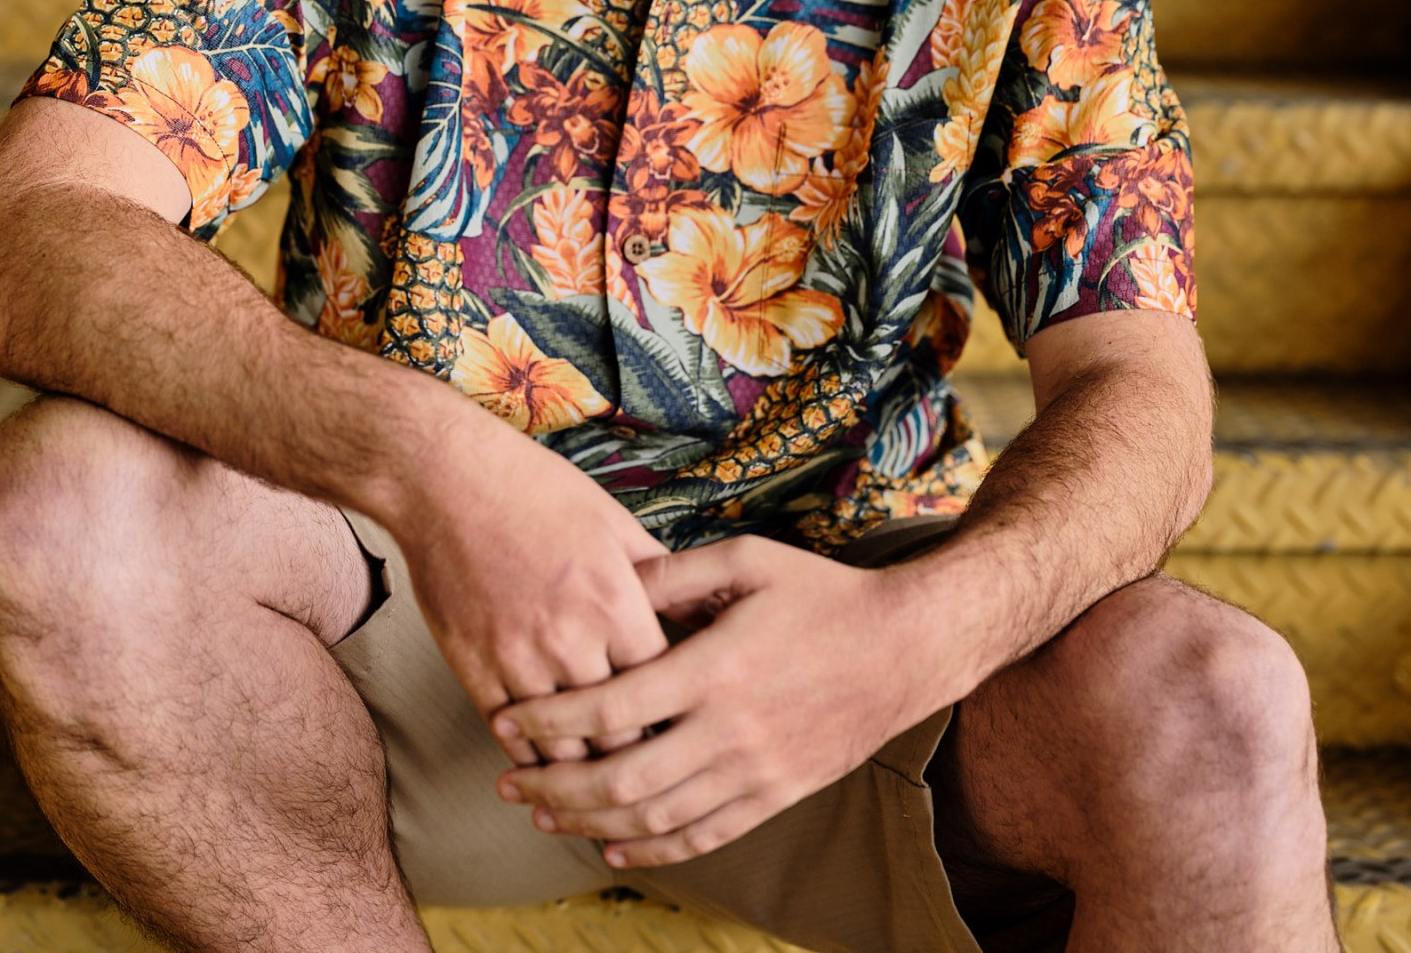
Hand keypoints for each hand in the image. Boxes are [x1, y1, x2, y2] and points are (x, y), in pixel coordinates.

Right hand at [386, 420, 669, 766]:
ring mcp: (517, 659)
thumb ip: (660, 575)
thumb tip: (705, 610)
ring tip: (603, 781)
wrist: (445, 480)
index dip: (677, 713)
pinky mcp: (472, 669)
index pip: (663, 690)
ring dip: (585, 770)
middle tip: (651, 767)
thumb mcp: (613, 522)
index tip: (684, 726)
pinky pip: (509, 736)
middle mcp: (570, 639)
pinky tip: (546, 761)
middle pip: (619, 735)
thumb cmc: (534, 491)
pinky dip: (531, 754)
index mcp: (615, 602)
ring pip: (563, 751)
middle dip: (638, 756)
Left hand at [487, 536, 945, 868]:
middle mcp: (730, 730)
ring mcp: (755, 771)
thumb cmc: (822, 595)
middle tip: (507, 782)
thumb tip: (614, 583)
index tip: (505, 721)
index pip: (611, 707)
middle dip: (555, 784)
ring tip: (545, 814)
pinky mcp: (776, 796)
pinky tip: (614, 846)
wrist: (904, 648)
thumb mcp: (748, 560)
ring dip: (590, 822)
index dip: (549, 720)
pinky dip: (652, 850)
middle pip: (622, 778)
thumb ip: (675, 572)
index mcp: (715, 668)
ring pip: (656, 817)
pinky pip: (704, 836)